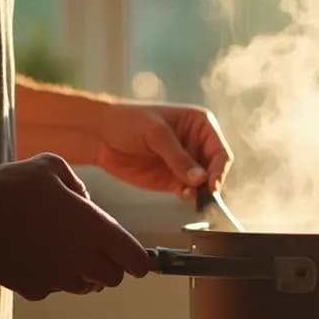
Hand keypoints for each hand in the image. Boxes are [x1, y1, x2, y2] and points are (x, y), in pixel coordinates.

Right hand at [0, 154, 151, 299]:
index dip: (138, 260)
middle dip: (109, 267)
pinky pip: (52, 289)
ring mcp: (57, 277)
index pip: (136, 261)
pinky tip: (33, 257)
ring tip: (60, 251)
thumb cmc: (13, 183)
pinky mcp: (32, 289)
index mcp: (95, 229)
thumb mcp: (54, 167)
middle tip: (93, 251)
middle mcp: (81, 258)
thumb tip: (85, 203)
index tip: (134, 259)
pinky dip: (49, 278)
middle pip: (112, 279)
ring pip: (84, 286)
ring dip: (81, 274)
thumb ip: (79, 187)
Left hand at [93, 103, 232, 197]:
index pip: (219, 150)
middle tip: (205, 192)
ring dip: (201, 192)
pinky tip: (182, 195)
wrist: (99, 135)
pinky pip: (188, 191)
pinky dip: (188, 196)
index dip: (218, 168)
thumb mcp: (156, 134)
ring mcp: (185, 164)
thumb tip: (201, 178)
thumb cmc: (128, 121)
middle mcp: (196, 145)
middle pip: (215, 169)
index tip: (212, 182)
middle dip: (211, 181)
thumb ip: (178, 157)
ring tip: (190, 193)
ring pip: (203, 183)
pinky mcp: (172, 180)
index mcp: (200, 125)